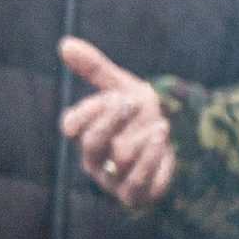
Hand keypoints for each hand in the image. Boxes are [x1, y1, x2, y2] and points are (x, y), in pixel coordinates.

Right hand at [59, 38, 173, 205]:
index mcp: (85, 133)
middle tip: (131, 102)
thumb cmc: (140, 114)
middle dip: (113, 120)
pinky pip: (138, 181)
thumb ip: (95, 69)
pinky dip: (153, 158)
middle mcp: (93, 159)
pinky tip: (163, 141)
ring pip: (121, 158)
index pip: (72, 125)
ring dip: (144, 137)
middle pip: (93, 142)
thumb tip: (65, 43)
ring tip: (162, 125)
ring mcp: (112, 180)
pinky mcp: (134, 195)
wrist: (173, 143)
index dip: (89, 110)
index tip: (113, 97)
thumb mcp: (121, 87)